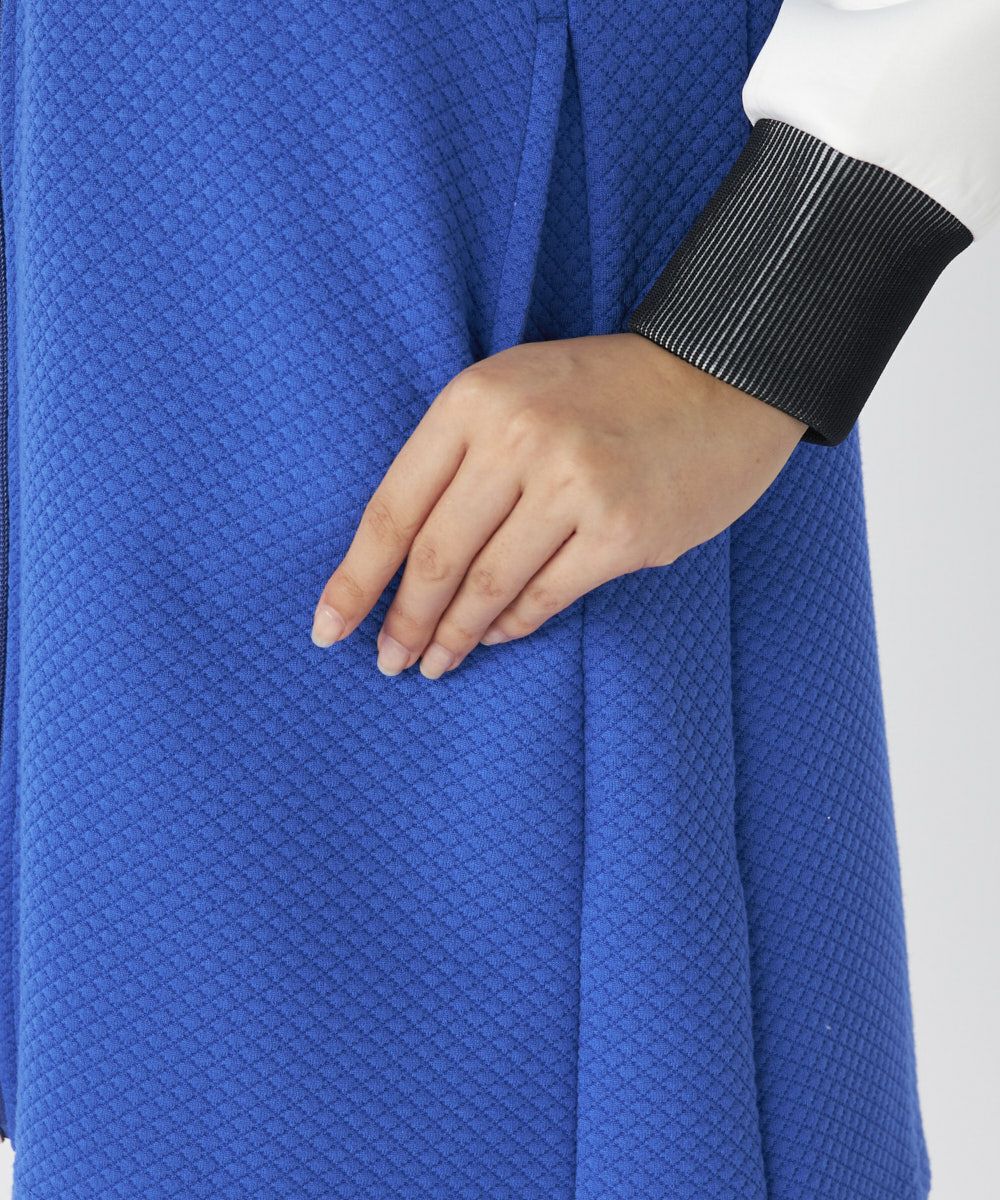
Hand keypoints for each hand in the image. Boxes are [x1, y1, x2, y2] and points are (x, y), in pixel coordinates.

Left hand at [310, 333, 805, 677]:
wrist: (723, 378)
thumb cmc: (606, 390)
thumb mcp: (516, 389)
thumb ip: (458, 458)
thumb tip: (406, 560)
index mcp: (475, 398)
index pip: (394, 507)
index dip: (355, 578)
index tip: (329, 627)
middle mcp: (519, 439)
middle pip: (435, 556)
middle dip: (403, 620)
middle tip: (388, 660)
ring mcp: (574, 487)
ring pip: (486, 585)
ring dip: (452, 636)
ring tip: (434, 664)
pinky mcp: (623, 532)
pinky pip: (545, 597)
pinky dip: (511, 625)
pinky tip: (494, 636)